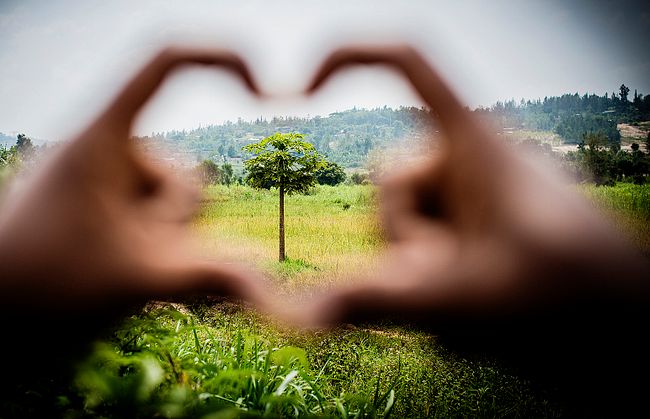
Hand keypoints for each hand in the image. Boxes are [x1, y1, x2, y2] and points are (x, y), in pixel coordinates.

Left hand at [0, 47, 267, 313]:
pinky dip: (143, 244)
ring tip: (123, 275)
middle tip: (147, 261)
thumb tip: (274, 287)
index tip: (260, 87)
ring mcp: (84, 181)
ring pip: (159, 197)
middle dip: (181, 219)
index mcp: (100, 138)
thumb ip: (213, 278)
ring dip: (161, 239)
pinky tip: (116, 276)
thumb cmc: (46, 294)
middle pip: (179, 166)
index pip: (164, 65)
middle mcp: (92, 148)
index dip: (221, 61)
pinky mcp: (79, 208)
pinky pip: (134, 212)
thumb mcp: (140, 279)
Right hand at [295, 45, 648, 327]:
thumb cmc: (559, 301)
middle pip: (389, 177)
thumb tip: (299, 314)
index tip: (302, 87)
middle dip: (399, 238)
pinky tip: (472, 307)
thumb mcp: (453, 299)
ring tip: (465, 304)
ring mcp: (483, 188)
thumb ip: (370, 302)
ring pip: (410, 215)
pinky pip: (436, 232)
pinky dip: (439, 273)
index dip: (347, 57)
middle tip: (441, 281)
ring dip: (421, 265)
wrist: (625, 328)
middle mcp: (475, 154)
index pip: (406, 62)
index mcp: (472, 139)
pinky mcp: (489, 217)